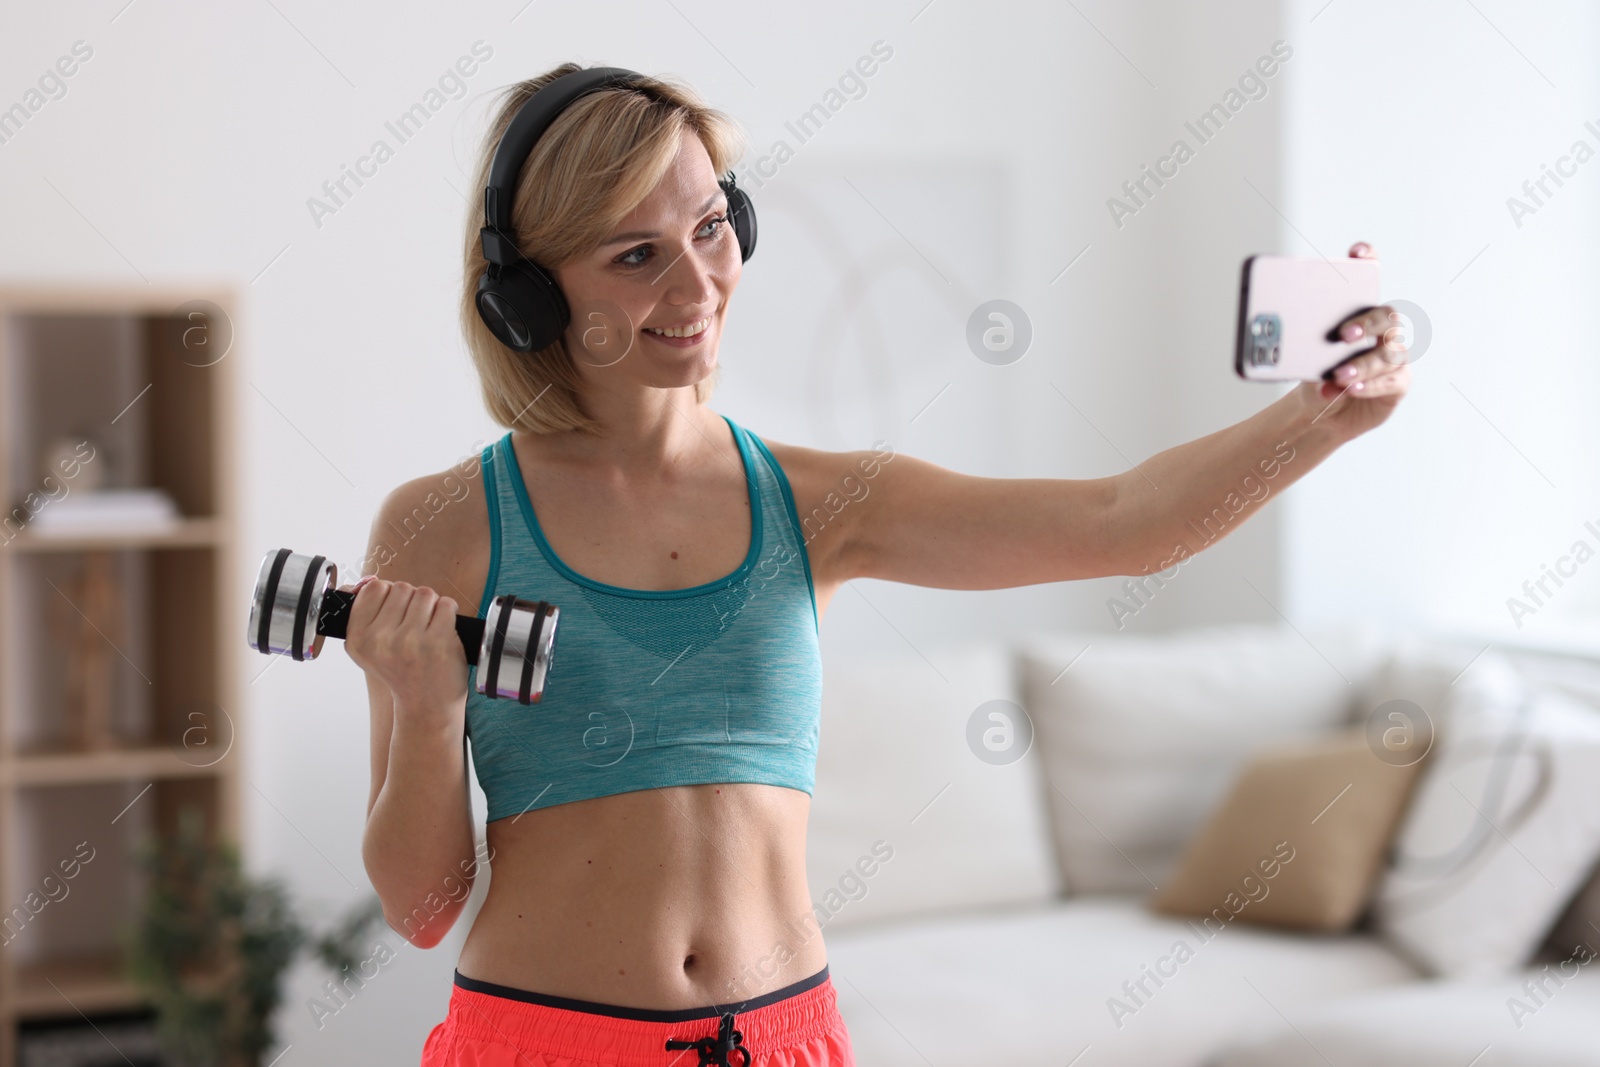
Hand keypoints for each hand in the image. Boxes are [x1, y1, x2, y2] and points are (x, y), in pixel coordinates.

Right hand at [341, 576, 467, 729]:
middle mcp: (380, 640)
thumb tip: (368, 579)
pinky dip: (448, 613)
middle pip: (401, 587)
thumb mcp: (368, 648)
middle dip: (412, 601)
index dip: (389, 595)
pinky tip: (443, 632)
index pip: (373, 588)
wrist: (426, 706)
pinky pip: (446, 604)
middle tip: (415, 626)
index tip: (395, 613)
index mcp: (358, 639)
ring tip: (428, 629)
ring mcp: (409, 641)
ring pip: (425, 593)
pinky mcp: (437, 643)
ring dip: (431, 606)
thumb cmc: (400, 671)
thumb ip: (362, 612)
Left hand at [1293, 242, 1412, 438]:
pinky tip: (1349, 389)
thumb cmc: (1313, 373)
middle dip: (1366, 323)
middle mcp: (1381, 330)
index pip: (1368, 276)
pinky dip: (1368, 385)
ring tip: (1338, 375)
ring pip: (1388, 353)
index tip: (1356, 252)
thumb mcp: (1299, 356)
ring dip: (1362, 365)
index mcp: (1357, 312)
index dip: (1368, 260)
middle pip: (1386, 316)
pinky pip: (1390, 380)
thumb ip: (1294, 344)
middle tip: (1343, 334)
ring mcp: (1393, 354)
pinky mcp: (1398, 382)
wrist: (1320, 409)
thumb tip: (1274, 339)